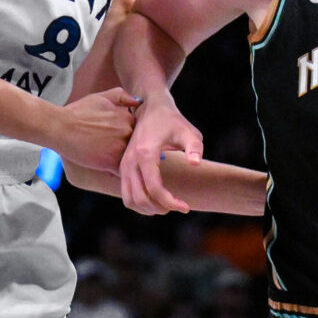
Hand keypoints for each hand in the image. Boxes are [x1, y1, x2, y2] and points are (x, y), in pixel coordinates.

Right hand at [48, 89, 138, 176]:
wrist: (61, 127)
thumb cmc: (77, 112)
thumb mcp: (100, 97)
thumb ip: (121, 97)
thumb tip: (138, 102)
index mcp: (127, 117)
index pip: (138, 131)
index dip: (128, 137)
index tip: (117, 139)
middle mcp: (127, 131)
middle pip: (135, 146)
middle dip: (127, 149)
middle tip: (112, 151)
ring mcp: (120, 147)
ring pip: (130, 159)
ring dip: (124, 162)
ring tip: (109, 161)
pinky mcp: (112, 162)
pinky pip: (123, 171)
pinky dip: (119, 172)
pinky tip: (109, 170)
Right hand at [117, 95, 203, 217]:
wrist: (150, 109)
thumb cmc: (172, 121)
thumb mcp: (188, 131)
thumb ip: (194, 147)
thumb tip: (196, 164)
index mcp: (145, 154)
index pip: (155, 189)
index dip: (171, 202)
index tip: (186, 207)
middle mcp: (130, 161)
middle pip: (140, 198)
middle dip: (160, 208)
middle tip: (178, 206)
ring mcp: (123, 165)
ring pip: (129, 200)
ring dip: (148, 209)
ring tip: (167, 205)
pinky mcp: (121, 168)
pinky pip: (126, 194)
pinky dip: (139, 203)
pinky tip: (156, 200)